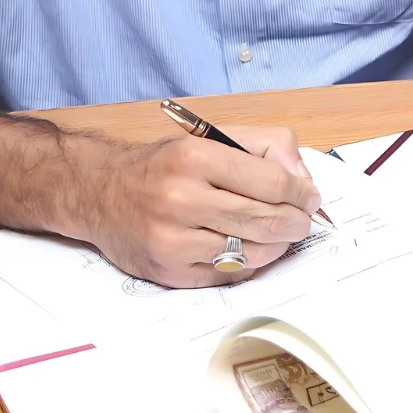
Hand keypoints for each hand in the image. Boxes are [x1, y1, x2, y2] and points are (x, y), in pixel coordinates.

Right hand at [80, 124, 320, 288]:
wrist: (102, 193)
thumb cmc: (168, 165)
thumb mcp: (216, 137)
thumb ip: (268, 147)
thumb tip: (304, 180)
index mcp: (196, 158)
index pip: (272, 182)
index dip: (301, 193)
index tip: (310, 197)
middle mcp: (181, 199)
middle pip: (265, 220)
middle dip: (296, 222)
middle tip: (303, 220)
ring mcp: (171, 240)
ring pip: (251, 252)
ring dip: (276, 246)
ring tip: (278, 235)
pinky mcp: (167, 271)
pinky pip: (227, 275)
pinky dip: (248, 264)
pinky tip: (249, 249)